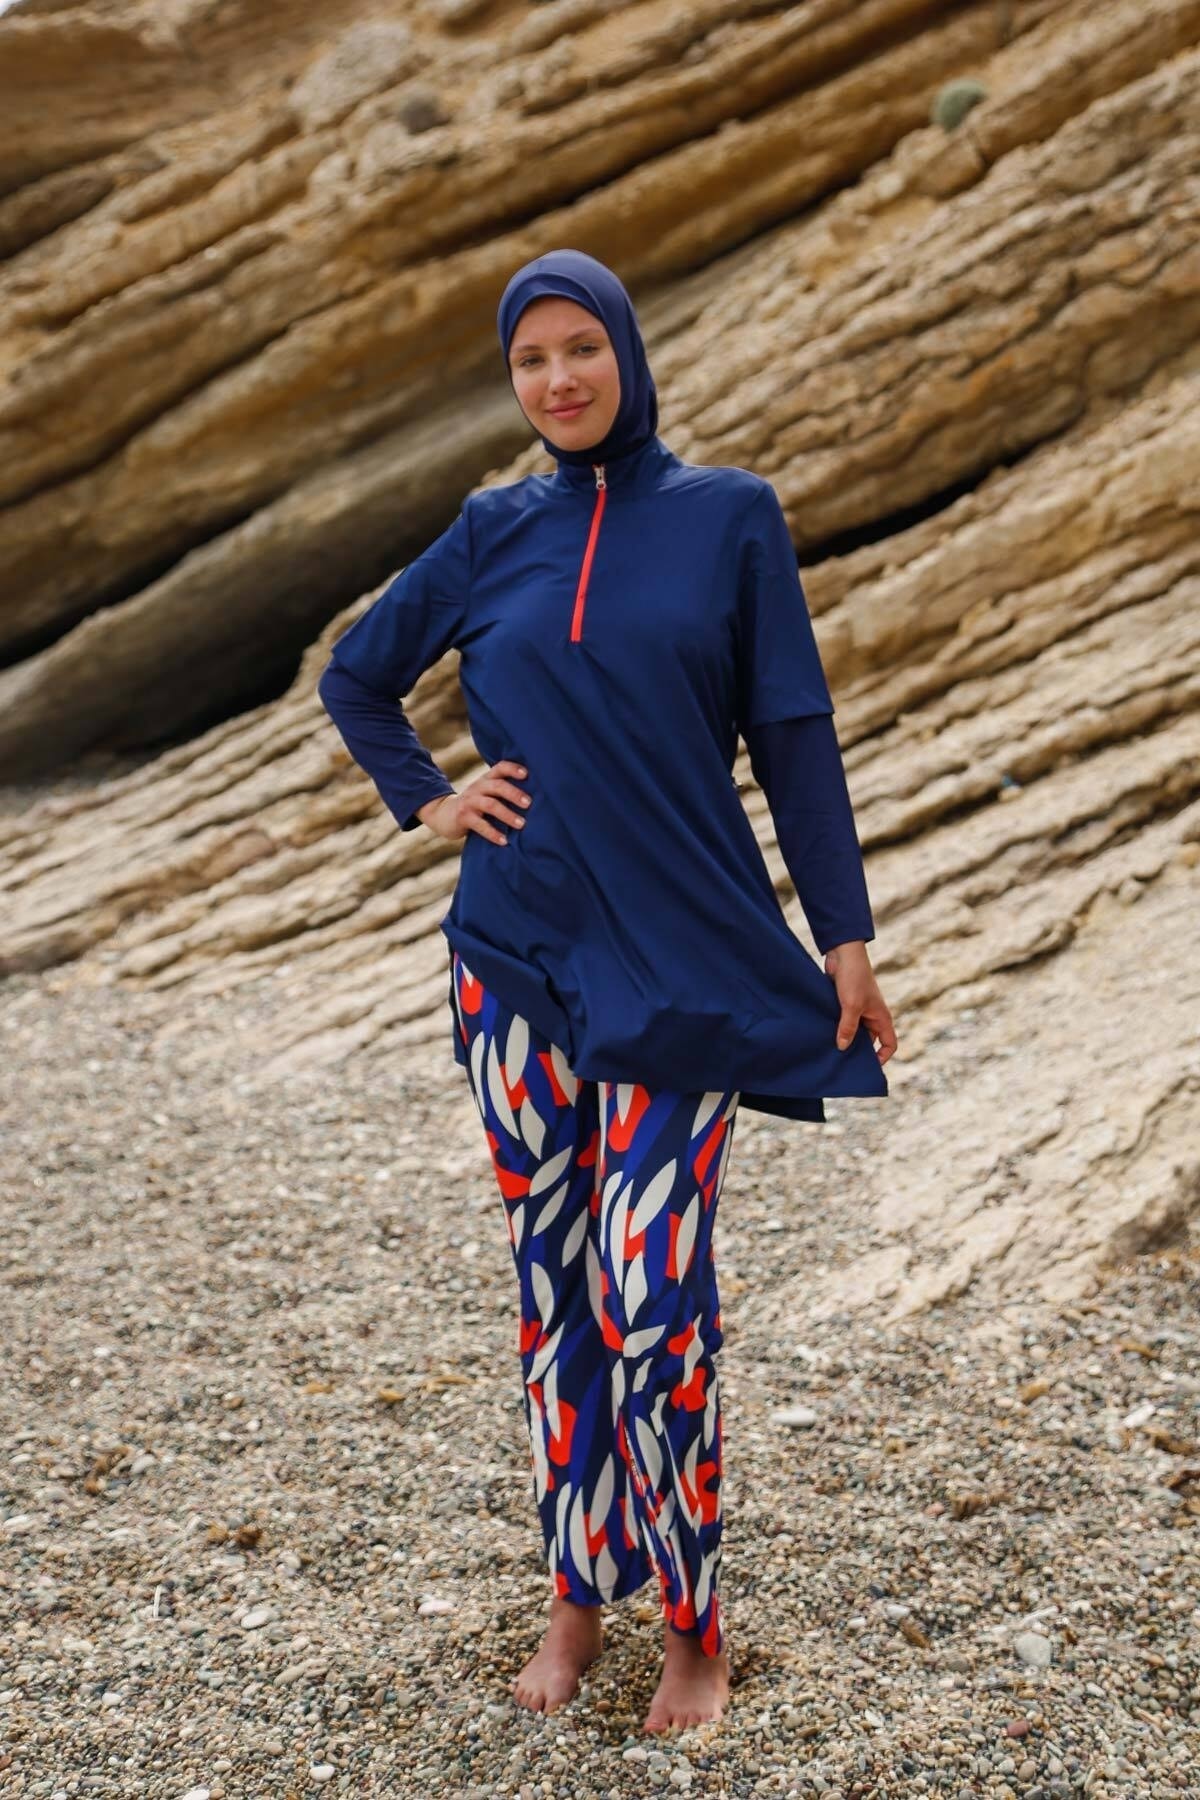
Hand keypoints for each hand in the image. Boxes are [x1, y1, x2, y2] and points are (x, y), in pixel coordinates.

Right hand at [416, 760, 530, 844]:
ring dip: (507, 815)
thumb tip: (535, 796)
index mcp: (485, 780)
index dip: (512, 768)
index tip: (527, 774)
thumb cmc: (474, 805)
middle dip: (514, 793)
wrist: (443, 815)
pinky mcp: (463, 817)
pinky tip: (504, 841)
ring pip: (490, 805)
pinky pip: (480, 825)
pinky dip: (493, 833)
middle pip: (497, 786)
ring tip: (521, 824)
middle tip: (529, 804)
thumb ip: (502, 791)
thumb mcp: (485, 793)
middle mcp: (477, 787)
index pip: (499, 768)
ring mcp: (469, 802)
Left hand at [824, 940, 896, 1064]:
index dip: (882, 1057)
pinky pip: (842, 1021)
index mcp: (881, 1017)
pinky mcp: (844, 1004)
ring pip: (853, 1031)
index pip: (889, 1043)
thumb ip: (848, 1028)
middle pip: (869, 1041)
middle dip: (858, 1050)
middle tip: (842, 1062)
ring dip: (843, 1038)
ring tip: (829, 1051)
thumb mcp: (851, 1005)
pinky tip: (822, 1035)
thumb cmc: (853, 977)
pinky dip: (835, 1028)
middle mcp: (871, 1016)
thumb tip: (842, 1048)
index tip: (868, 1066)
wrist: (843, 953)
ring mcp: (858, 1010)